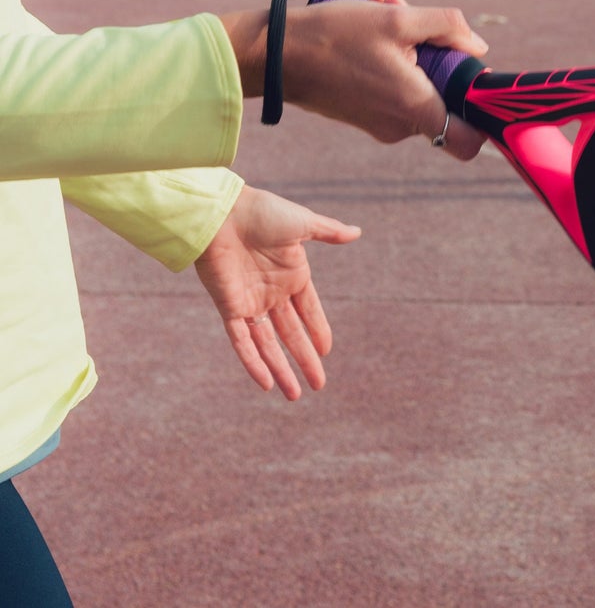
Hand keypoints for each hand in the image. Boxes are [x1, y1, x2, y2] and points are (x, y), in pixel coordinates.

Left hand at [194, 185, 360, 400]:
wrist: (224, 212)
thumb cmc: (263, 212)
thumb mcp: (303, 223)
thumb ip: (329, 232)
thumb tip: (358, 232)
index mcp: (293, 274)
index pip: (309, 310)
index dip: (318, 330)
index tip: (327, 351)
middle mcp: (273, 292)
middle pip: (292, 334)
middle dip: (305, 360)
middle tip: (319, 385)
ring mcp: (251, 302)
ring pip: (269, 344)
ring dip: (282, 369)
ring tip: (295, 394)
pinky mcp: (230, 307)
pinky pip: (242, 342)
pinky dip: (253, 363)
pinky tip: (267, 383)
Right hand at [220, 0, 488, 158]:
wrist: (272, 55)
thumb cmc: (335, 36)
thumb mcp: (399, 19)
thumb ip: (448, 28)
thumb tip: (478, 47)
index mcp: (416, 109)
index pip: (470, 142)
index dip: (483, 115)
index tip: (476, 80)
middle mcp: (400, 126)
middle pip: (445, 96)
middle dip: (438, 51)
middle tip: (413, 12)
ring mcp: (380, 123)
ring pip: (418, 84)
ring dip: (411, 43)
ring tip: (386, 1)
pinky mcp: (363, 114)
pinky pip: (394, 86)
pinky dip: (392, 55)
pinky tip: (372, 14)